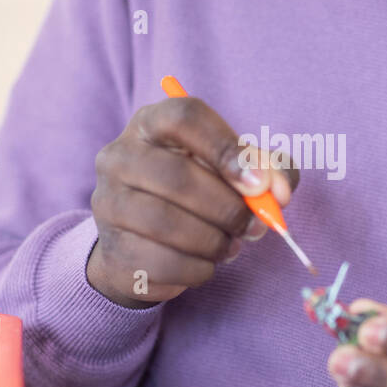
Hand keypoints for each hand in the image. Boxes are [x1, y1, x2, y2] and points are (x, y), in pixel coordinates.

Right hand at [87, 95, 297, 306]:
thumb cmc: (198, 194)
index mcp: (151, 124)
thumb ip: (267, 169)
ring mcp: (108, 203)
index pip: (185, 117)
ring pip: (167, 223)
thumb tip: (278, 192)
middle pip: (177, 176)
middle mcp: (119, 157)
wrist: (145, 243)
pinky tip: (206, 263)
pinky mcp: (112, 249)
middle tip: (254, 225)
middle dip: (228, 207)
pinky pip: (163, 262)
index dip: (226, 148)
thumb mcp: (234, 170)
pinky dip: (199, 268)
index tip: (259, 184)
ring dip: (215, 241)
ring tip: (230, 245)